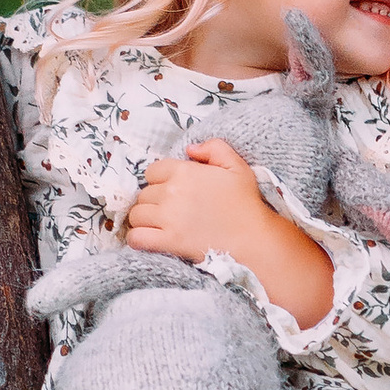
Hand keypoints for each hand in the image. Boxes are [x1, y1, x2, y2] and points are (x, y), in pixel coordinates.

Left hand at [126, 140, 332, 328]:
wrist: (253, 239)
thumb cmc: (246, 203)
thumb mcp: (237, 166)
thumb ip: (214, 148)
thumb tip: (190, 149)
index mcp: (185, 171)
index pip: (152, 171)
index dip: (160, 180)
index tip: (172, 191)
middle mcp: (172, 192)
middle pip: (144, 194)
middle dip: (153, 201)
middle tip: (168, 210)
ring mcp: (168, 218)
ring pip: (137, 214)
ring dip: (144, 219)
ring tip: (158, 224)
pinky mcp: (168, 241)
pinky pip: (136, 237)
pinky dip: (137, 238)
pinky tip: (147, 239)